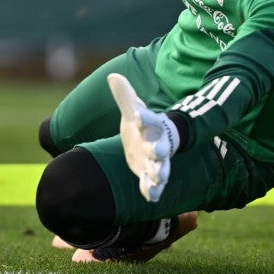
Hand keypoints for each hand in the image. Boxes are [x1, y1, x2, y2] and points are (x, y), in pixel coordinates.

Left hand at [107, 73, 179, 202]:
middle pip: (160, 148)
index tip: (138, 117)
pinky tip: (150, 197)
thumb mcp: (133, 109)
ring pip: (161, 169)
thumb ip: (124, 96)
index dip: (144, 118)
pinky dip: (152, 190)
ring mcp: (155, 161)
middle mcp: (156, 144)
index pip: (149, 120)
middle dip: (158, 151)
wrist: (156, 138)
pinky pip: (154, 184)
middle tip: (156, 152)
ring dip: (159, 175)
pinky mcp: (150, 174)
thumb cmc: (143, 123)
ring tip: (156, 180)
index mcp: (150, 126)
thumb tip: (112, 76)